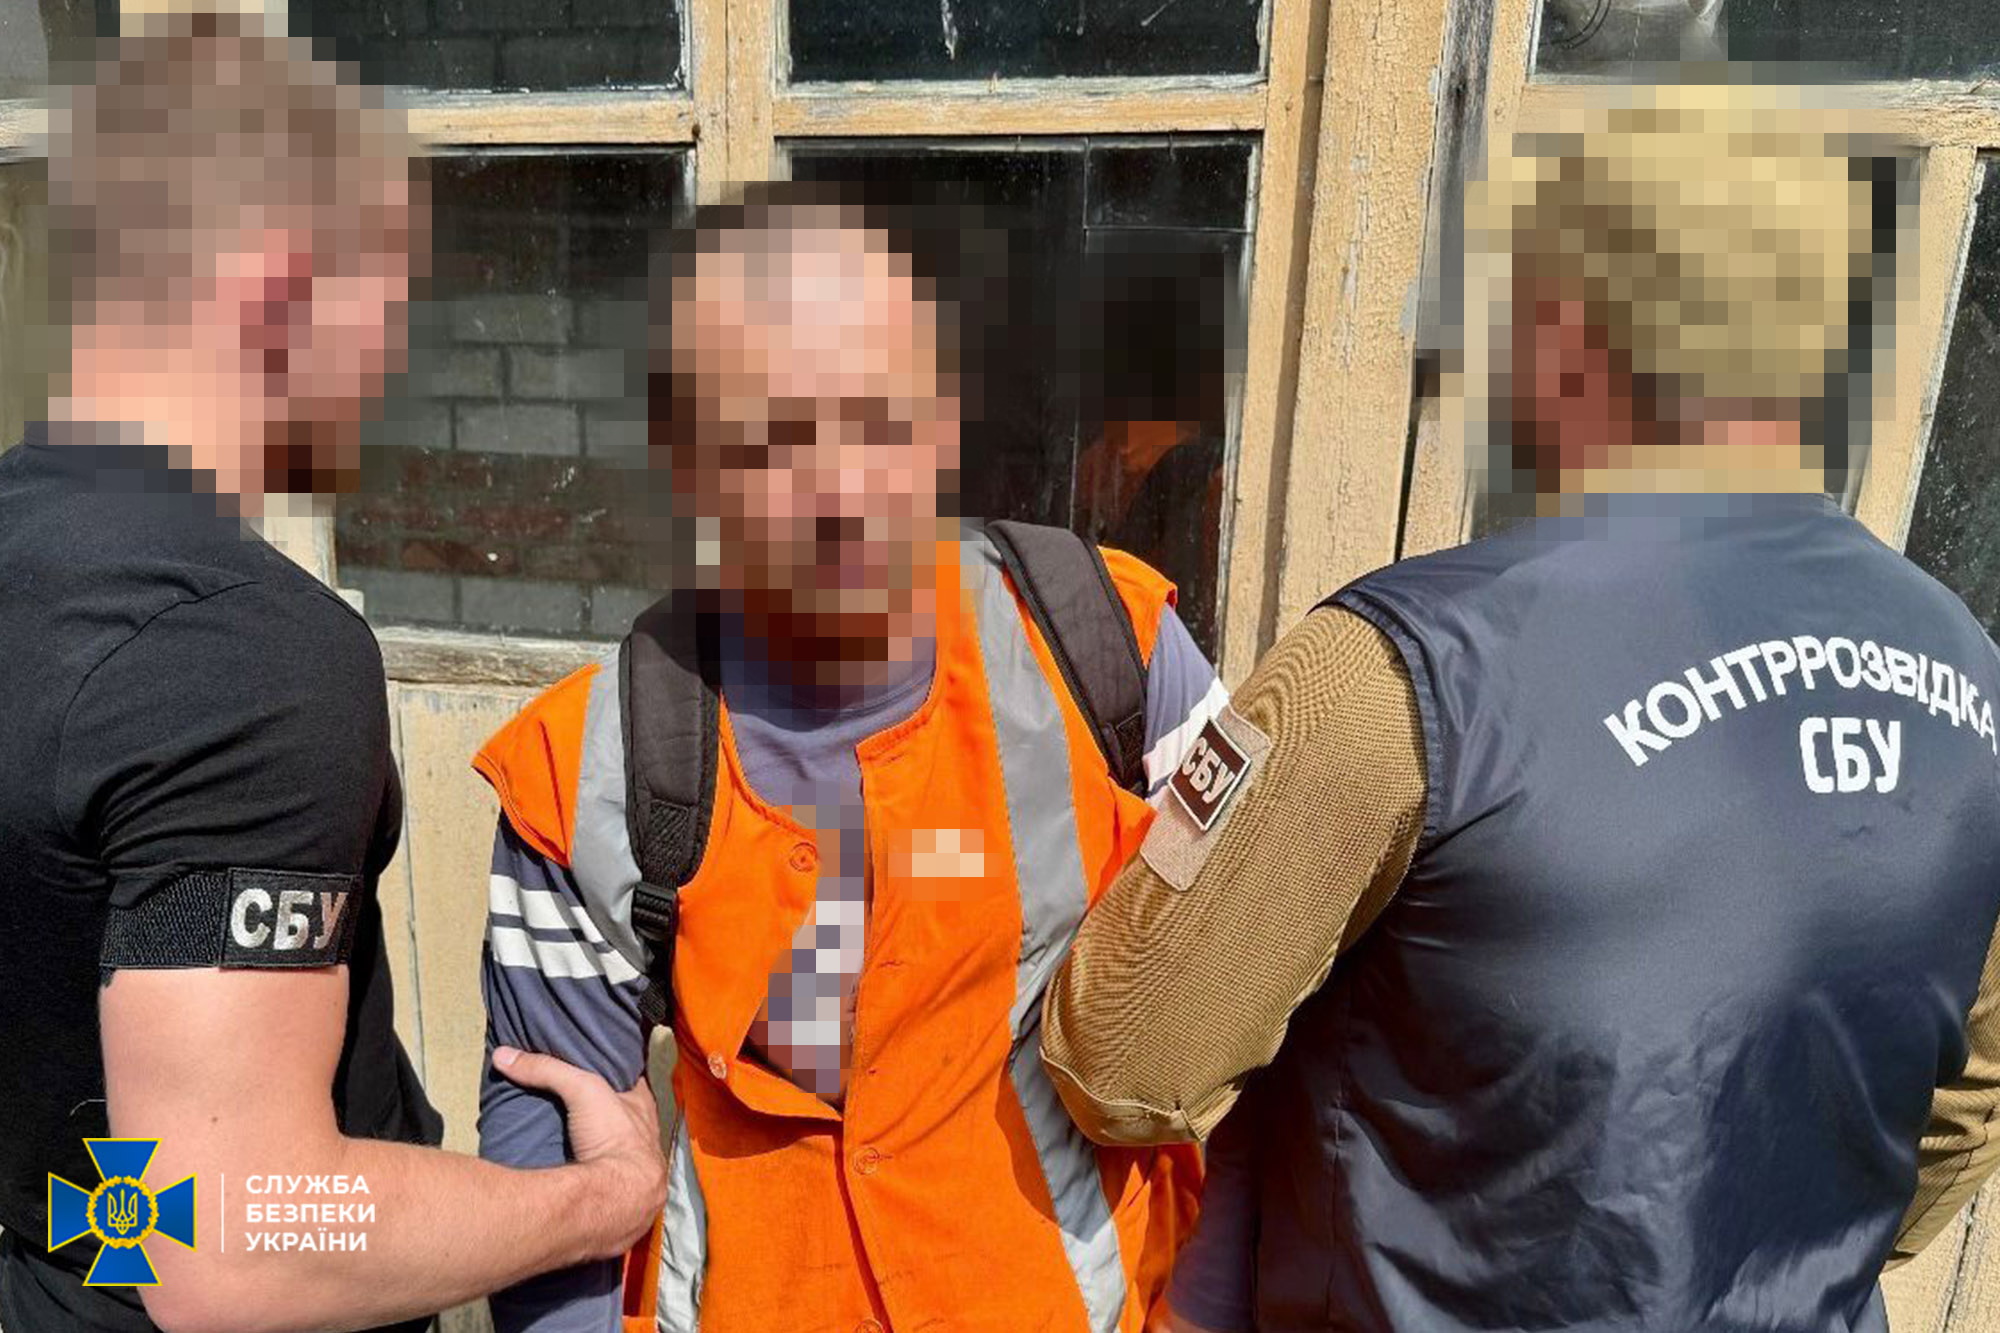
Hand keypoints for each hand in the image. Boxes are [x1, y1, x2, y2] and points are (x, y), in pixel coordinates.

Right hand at [492, 1045, 669, 1256]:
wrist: (616, 1199)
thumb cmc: (612, 1137)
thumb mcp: (583, 1089)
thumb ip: (546, 1069)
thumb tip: (504, 1054)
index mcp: (644, 1114)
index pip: (636, 1088)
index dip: (621, 1081)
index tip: (603, 1073)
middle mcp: (648, 1148)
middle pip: (631, 1129)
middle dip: (611, 1125)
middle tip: (581, 1120)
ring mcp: (639, 1184)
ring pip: (625, 1168)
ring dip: (608, 1165)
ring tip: (577, 1159)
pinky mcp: (625, 1214)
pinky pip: (615, 1203)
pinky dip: (603, 1200)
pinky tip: (583, 1199)